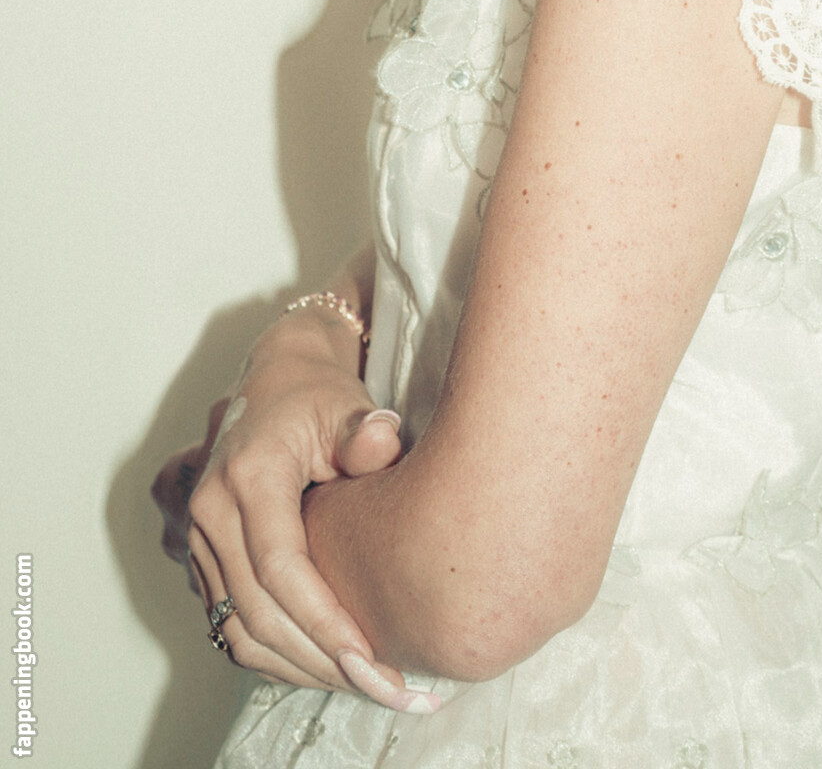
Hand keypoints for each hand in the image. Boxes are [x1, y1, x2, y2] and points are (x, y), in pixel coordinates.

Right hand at [163, 327, 434, 710]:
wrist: (276, 377)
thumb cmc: (318, 396)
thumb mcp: (349, 405)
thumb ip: (367, 433)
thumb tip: (380, 442)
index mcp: (248, 473)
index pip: (281, 568)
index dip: (324, 621)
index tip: (371, 657)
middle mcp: (211, 508)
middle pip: (257, 611)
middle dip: (319, 659)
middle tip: (381, 685)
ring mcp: (198, 535)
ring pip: (237, 629)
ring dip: (297, 667)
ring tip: (360, 684)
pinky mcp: (200, 557)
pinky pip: (228, 624)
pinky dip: (274, 655)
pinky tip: (323, 665)